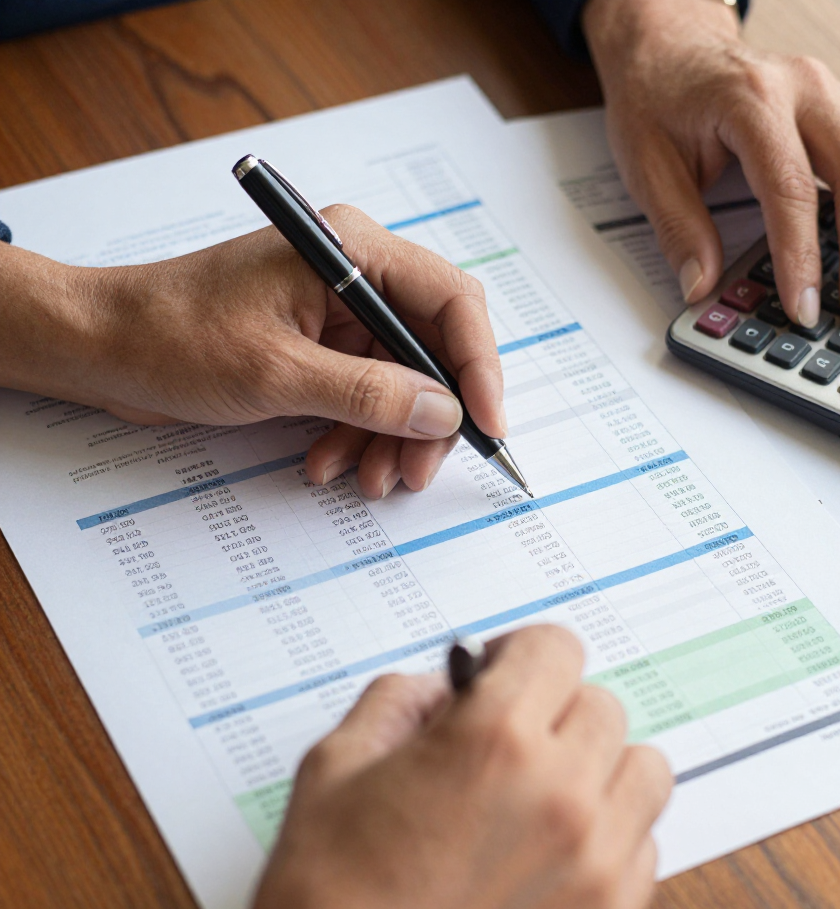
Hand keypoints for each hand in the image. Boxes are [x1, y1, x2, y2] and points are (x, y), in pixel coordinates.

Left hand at [0, 206, 503, 497]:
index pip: (452, 303)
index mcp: (351, 251)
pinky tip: (330, 462)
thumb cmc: (173, 337)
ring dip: (391, 436)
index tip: (488, 426)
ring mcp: (338, 313)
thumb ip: (370, 393)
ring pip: (402, 382)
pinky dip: (358, 433)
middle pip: (432, 349)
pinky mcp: (320, 347)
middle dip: (429, 417)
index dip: (480, 368)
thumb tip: (445, 414)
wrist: (104, 348)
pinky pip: (365, 395)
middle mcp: (354, 275)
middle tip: (416, 471)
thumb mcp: (278, 373)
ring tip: (367, 478)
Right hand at [194, 625, 671, 908]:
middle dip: (554, 708)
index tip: (500, 672)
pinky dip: (610, 833)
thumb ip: (401, 699)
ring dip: (598, 765)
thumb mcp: (337, 763)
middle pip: (603, 705)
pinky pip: (644, 845)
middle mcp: (559, 795)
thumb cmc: (324, 900)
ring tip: (546, 790)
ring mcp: (594, 864)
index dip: (520, 652)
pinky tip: (554, 852)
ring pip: (643, 769)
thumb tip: (447, 687)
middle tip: (512, 738)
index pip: (556, 648)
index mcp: (493, 741)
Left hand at [582, 0, 839, 328]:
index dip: (802, 256)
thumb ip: (677, 227)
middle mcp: (806, 89)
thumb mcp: (646, 166)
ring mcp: (837, 94)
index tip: (805, 307)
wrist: (671, 47)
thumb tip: (701, 287)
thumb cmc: (658, 99)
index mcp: (752, 101)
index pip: (790, 189)